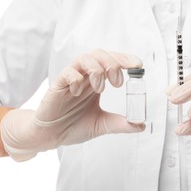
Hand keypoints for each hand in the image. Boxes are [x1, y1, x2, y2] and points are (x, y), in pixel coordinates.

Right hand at [0, 49, 144, 160]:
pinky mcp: (57, 86)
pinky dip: (76, 78)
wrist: (50, 136)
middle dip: (113, 63)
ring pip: (84, 58)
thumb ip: (121, 124)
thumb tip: (140, 125)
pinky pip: (67, 72)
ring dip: (96, 70)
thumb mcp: (102, 124)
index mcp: (96, 82)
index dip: (125, 59)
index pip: (112, 61)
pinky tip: (78, 92)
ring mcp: (71, 79)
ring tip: (100, 88)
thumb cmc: (73, 125)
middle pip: (99, 54)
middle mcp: (85, 77)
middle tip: (118, 83)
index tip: (138, 66)